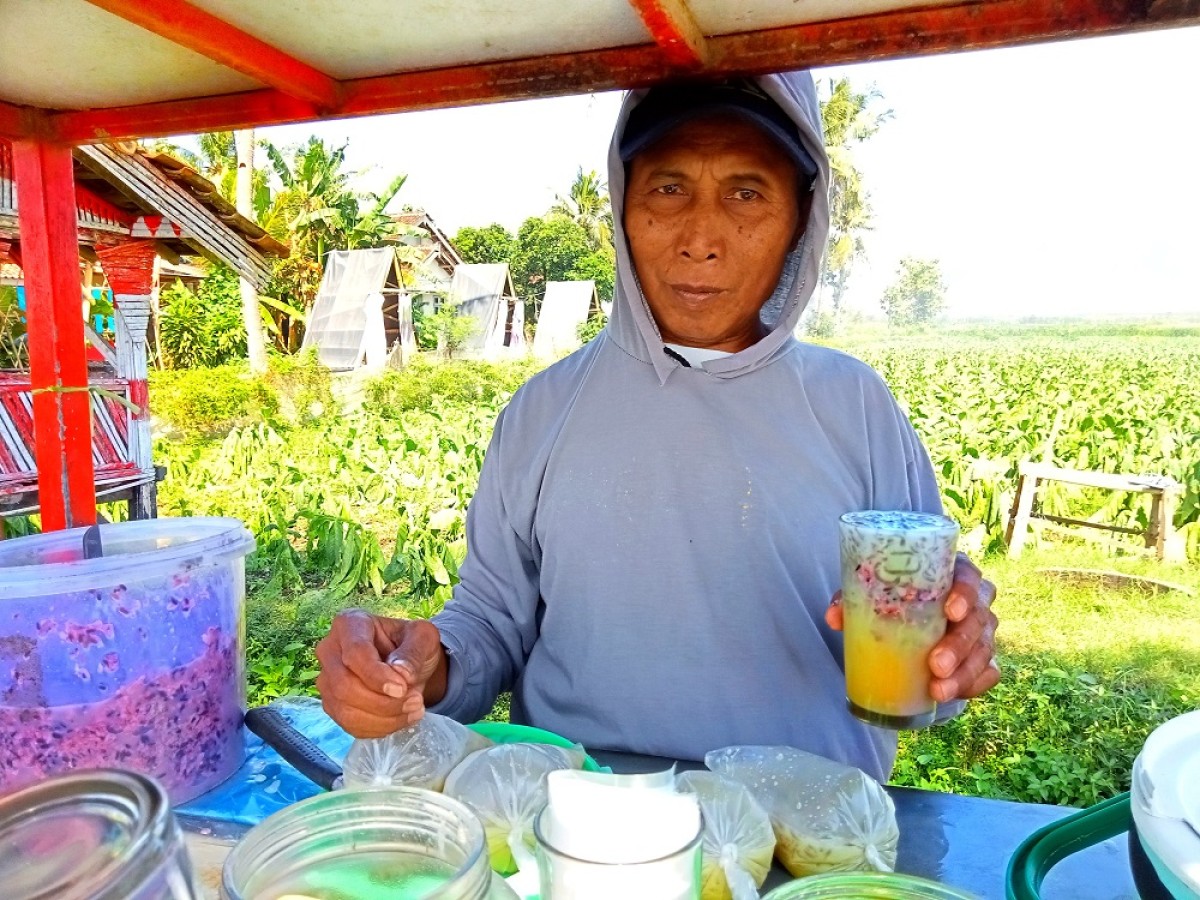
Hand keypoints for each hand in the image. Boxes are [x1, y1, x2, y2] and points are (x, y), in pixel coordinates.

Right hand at [315, 609, 448, 737]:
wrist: (408, 666)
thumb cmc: (412, 644)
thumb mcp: (424, 638)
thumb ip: (414, 652)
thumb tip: (401, 674)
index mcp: (350, 624)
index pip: (355, 654)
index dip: (377, 676)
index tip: (403, 688)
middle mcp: (330, 650)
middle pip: (344, 685)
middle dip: (382, 702)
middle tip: (415, 701)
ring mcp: (327, 679)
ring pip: (344, 709)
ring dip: (383, 718)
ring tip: (413, 710)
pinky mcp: (332, 704)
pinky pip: (348, 724)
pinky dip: (378, 728)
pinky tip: (400, 719)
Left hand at [824, 552, 999, 702]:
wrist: (910, 617)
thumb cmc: (895, 598)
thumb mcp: (875, 593)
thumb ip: (854, 599)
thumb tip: (834, 616)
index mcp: (952, 573)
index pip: (969, 577)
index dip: (965, 593)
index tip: (950, 612)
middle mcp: (975, 600)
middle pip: (978, 619)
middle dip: (959, 644)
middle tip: (936, 664)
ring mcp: (983, 629)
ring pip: (984, 650)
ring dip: (963, 672)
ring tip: (938, 690)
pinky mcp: (984, 656)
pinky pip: (988, 672)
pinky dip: (972, 685)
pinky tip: (952, 693)